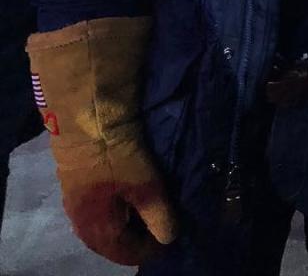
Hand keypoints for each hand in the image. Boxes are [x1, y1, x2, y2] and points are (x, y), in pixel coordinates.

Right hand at [27, 17, 177, 264]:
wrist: (87, 115)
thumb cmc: (117, 154)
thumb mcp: (145, 185)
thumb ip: (157, 215)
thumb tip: (169, 238)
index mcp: (96, 230)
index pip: (124, 253)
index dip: (149, 249)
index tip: (171, 239)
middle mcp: (80, 222)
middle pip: (110, 242)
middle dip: (135, 238)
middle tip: (160, 226)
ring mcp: (74, 201)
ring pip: (101, 224)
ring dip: (123, 222)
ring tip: (147, 211)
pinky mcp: (74, 181)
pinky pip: (96, 207)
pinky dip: (113, 207)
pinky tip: (126, 195)